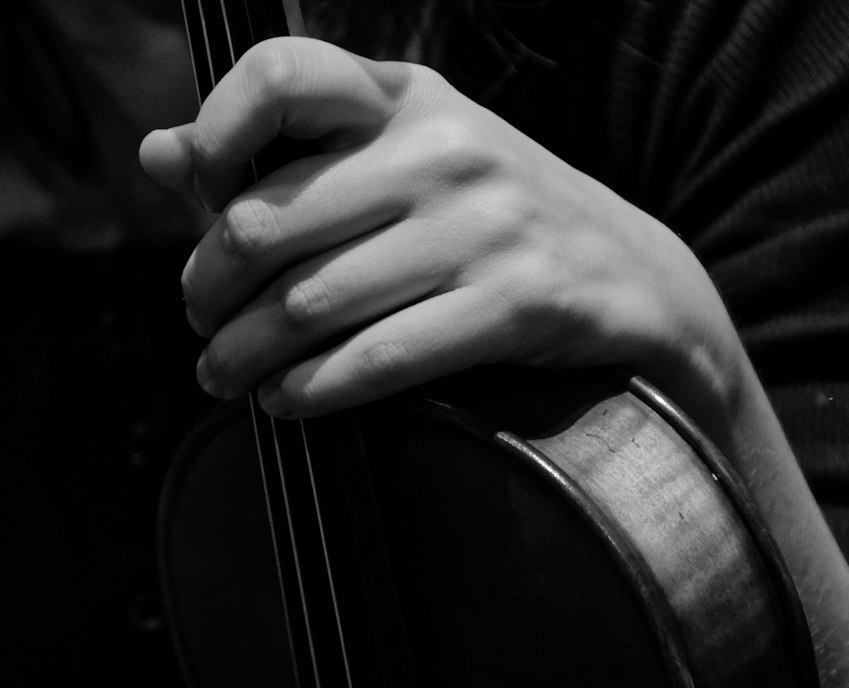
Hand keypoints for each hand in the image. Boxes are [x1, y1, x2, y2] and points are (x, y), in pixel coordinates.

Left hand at [140, 37, 741, 431]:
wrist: (639, 277)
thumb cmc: (504, 225)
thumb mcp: (413, 164)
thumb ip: (294, 157)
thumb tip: (162, 155)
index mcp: (412, 99)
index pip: (283, 76)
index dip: (215, 135)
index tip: (198, 201)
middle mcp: (445, 149)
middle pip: (272, 219)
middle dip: (211, 287)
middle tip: (203, 324)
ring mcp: (486, 226)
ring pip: (316, 301)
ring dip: (248, 354)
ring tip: (225, 377)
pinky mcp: (518, 303)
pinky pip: (385, 356)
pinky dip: (317, 390)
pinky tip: (288, 403)